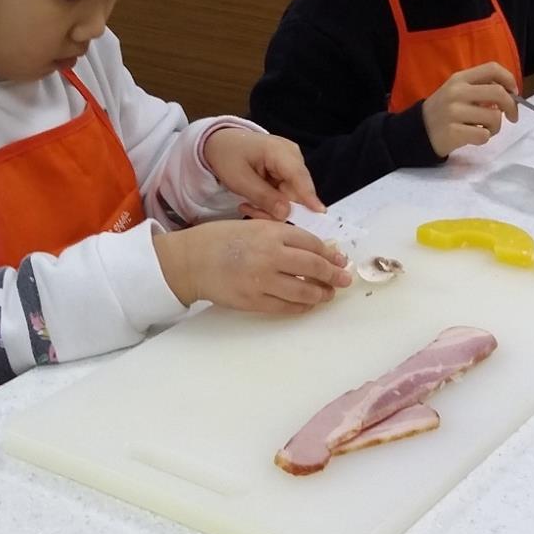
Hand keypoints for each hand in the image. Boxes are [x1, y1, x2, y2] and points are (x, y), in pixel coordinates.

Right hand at [154, 221, 350, 313]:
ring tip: (327, 294)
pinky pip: (285, 307)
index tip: (339, 259)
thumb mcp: (253, 226)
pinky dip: (301, 307)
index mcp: (271, 232)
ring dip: (320, 294)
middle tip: (343, 280)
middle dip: (333, 275)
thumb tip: (316, 250)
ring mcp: (262, 280)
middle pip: (313, 267)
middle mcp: (270, 255)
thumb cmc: (220, 239)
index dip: (329, 254)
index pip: (311, 243)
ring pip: (303, 290)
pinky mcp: (253, 300)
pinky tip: (307, 304)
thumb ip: (282, 236)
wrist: (190, 260)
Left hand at [203, 128, 323, 221]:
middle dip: (278, 208)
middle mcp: (292, 155)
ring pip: (291, 196)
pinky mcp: (287, 172)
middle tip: (251, 212)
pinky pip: (285, 194)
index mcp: (279, 150)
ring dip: (271, 207)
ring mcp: (291, 163)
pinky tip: (253, 200)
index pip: (299, 176)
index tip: (319, 213)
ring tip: (247, 205)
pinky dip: (271, 202)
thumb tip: (286, 214)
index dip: (309, 196)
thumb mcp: (239, 179)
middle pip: (297, 191)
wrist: (220, 142)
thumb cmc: (227, 156)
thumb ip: (263, 197)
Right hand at [420, 62, 519, 157]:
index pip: (492, 68)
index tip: (514, 92)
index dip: (509, 79)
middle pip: (498, 93)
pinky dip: (484, 138)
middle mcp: (457, 92)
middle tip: (512, 116)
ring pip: (494, 117)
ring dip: (496, 126)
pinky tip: (474, 136)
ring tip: (485, 129)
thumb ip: (480, 88)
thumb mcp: (457, 91)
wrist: (419, 131)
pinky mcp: (453, 132)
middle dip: (511, 106)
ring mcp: (454, 112)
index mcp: (460, 78)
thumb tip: (509, 94)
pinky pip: (484, 135)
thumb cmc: (444, 110)